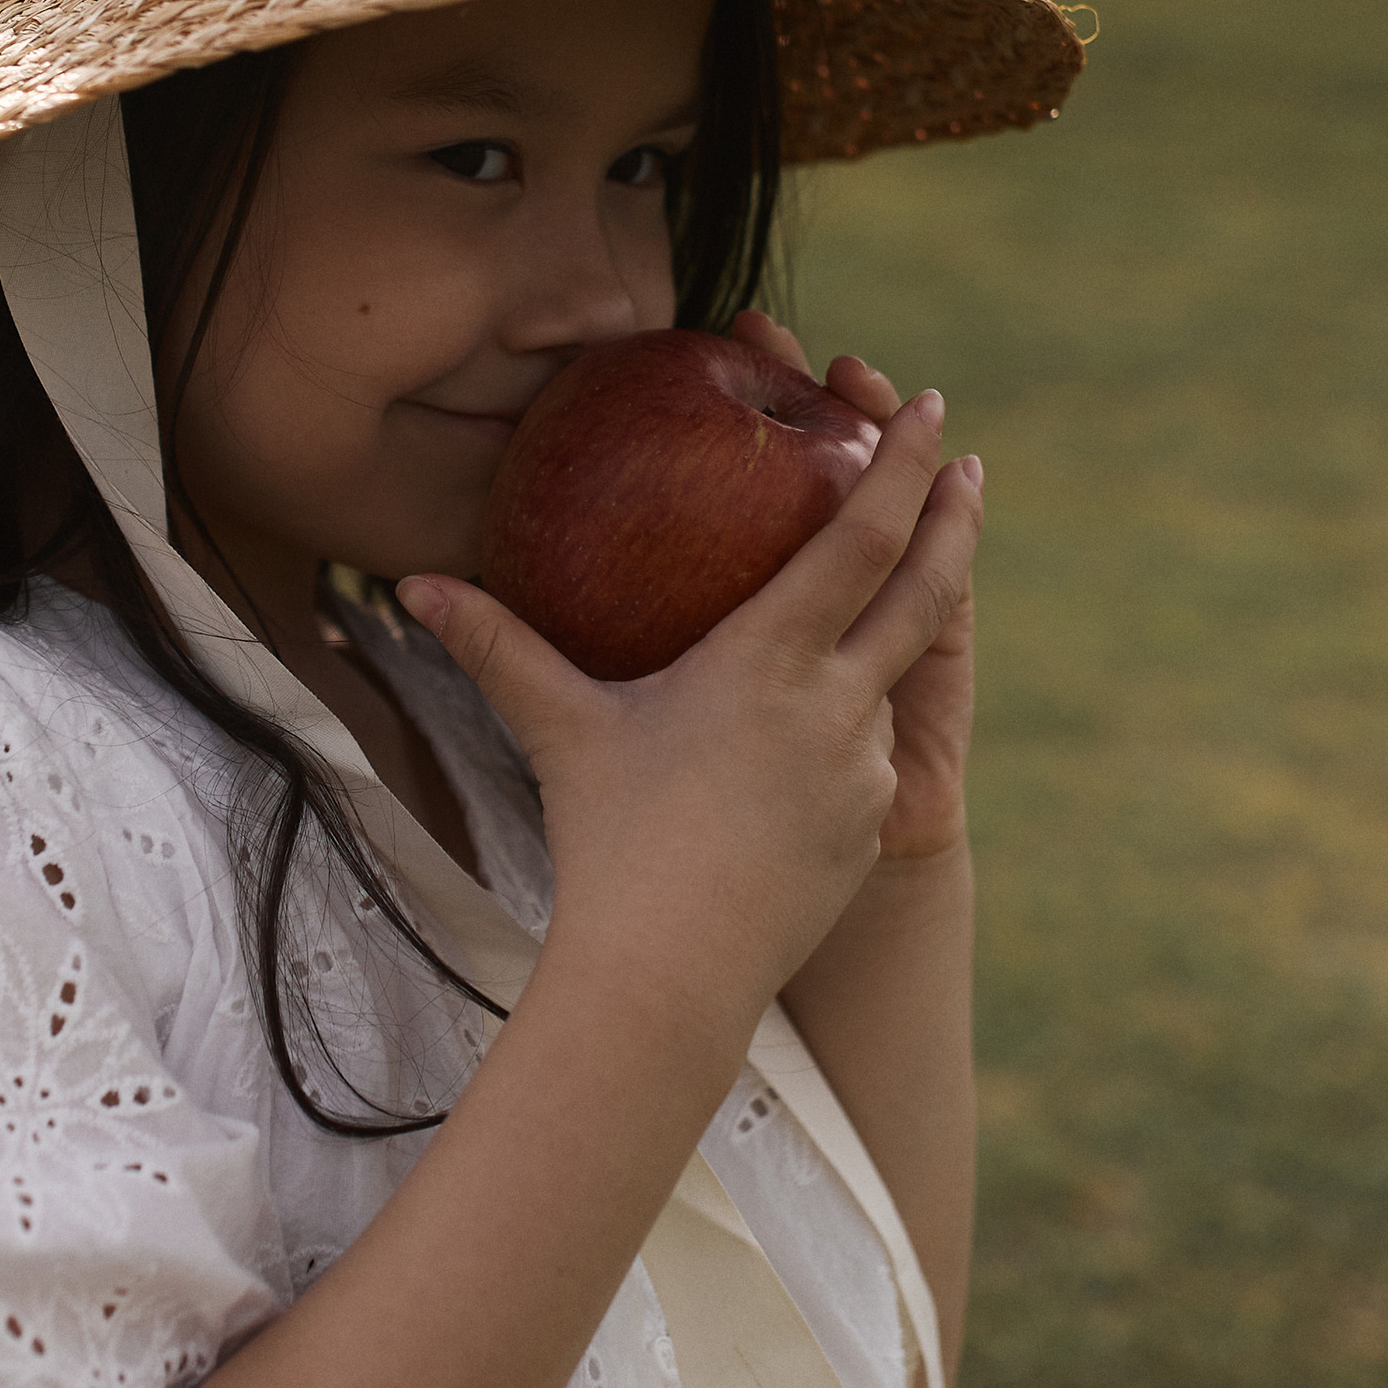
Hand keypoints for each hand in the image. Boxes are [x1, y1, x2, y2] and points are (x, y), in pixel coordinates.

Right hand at [400, 385, 981, 1069]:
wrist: (668, 979)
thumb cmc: (607, 844)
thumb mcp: (561, 731)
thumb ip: (498, 647)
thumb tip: (413, 584)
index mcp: (770, 661)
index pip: (861, 539)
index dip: (901, 465)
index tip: (932, 408)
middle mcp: (837, 707)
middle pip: (926, 589)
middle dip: (954, 516)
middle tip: (974, 462)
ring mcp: (864, 769)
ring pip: (885, 678)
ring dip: (883, 637)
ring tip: (841, 622)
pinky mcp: (872, 824)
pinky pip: (866, 750)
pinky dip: (848, 721)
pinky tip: (804, 737)